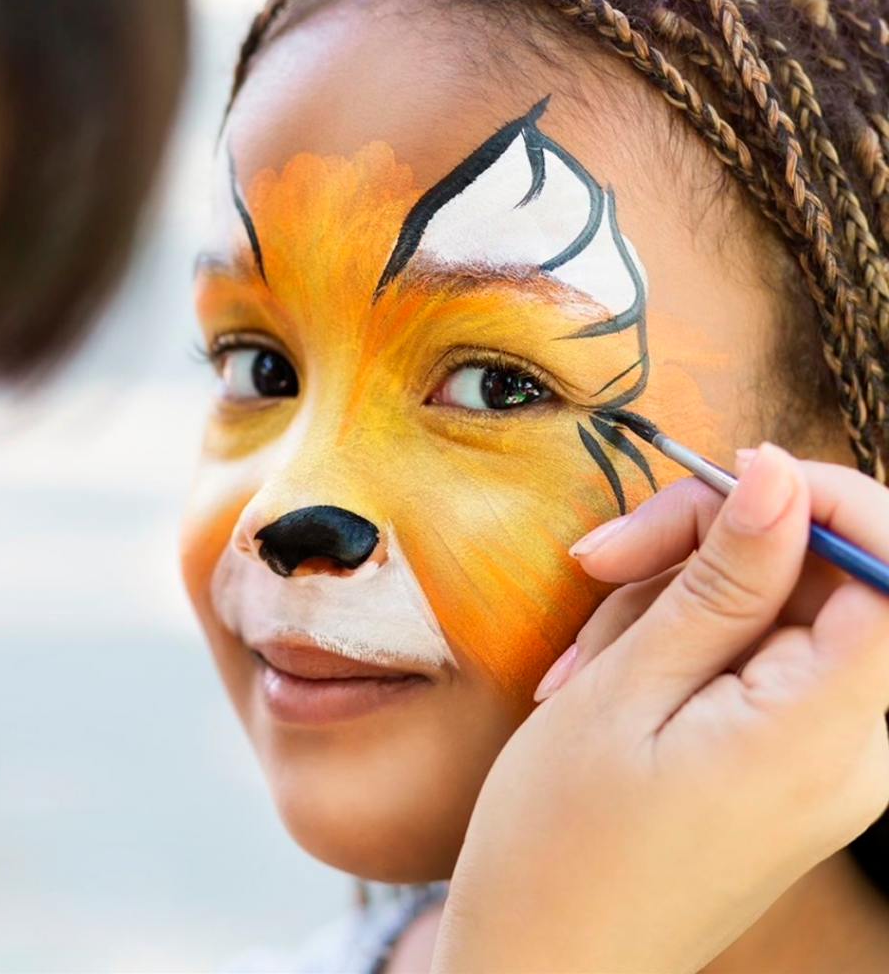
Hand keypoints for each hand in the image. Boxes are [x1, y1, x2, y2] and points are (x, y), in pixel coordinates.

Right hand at [433, 444, 888, 973]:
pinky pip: (755, 658)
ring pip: (773, 610)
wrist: (544, 967)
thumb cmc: (561, 840)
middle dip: (708, 549)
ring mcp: (826, 758)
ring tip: (587, 662)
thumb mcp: (626, 691)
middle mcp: (856, 750)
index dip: (825, 499)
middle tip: (601, 564)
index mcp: (827, 736)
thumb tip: (781, 475)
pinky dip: (679, 643)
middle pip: (822, 577)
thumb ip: (722, 583)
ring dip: (670, 604)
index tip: (726, 480)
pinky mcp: (789, 759)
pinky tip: (609, 677)